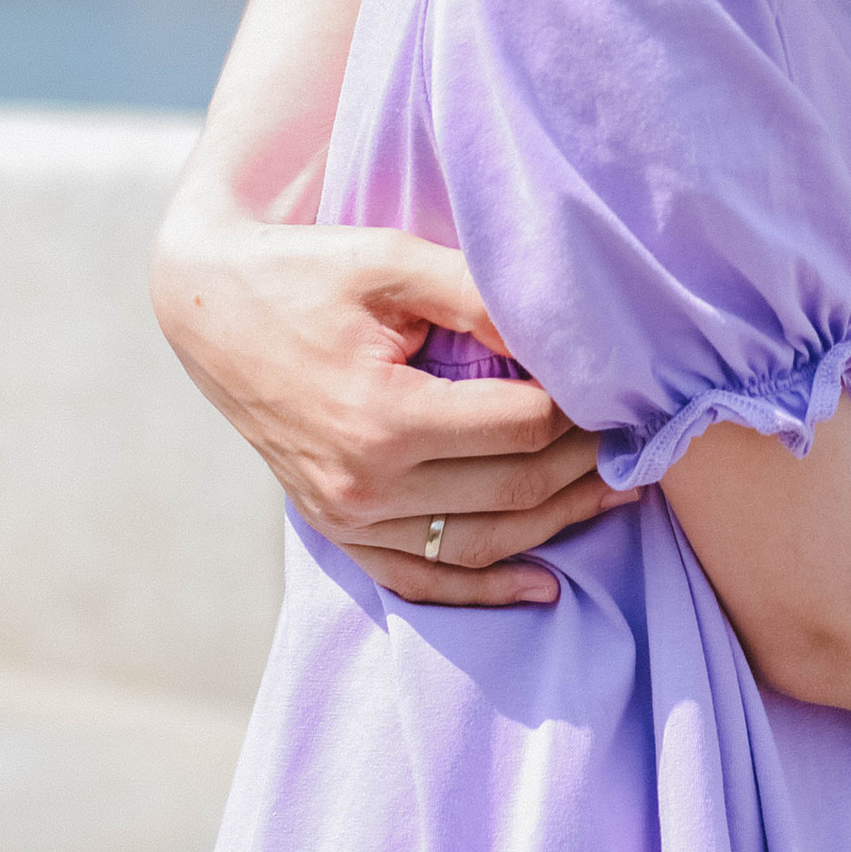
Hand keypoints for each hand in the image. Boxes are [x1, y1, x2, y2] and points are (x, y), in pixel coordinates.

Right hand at [153, 214, 634, 608]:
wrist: (208, 305)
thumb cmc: (308, 269)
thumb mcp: (393, 261)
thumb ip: (480, 295)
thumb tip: (565, 333)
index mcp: (384, 418)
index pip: (524, 428)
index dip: (586, 409)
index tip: (625, 384)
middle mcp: (365, 483)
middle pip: (514, 491)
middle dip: (589, 465)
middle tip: (643, 434)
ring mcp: (346, 516)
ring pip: (480, 545)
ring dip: (558, 525)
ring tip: (620, 493)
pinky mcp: (334, 527)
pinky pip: (418, 580)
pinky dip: (484, 590)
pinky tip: (544, 586)